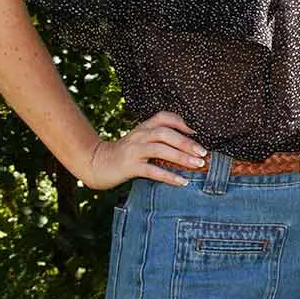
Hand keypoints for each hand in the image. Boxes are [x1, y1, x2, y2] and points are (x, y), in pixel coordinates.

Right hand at [81, 111, 205, 189]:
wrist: (96, 163)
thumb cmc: (123, 154)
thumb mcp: (140, 142)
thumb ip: (158, 140)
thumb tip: (187, 147)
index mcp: (143, 128)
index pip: (164, 117)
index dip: (181, 122)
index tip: (198, 131)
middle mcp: (139, 136)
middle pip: (166, 133)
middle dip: (187, 142)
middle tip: (203, 152)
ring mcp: (133, 150)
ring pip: (160, 150)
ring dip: (181, 157)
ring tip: (197, 165)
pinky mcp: (129, 166)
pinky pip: (152, 170)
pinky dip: (169, 176)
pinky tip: (182, 182)